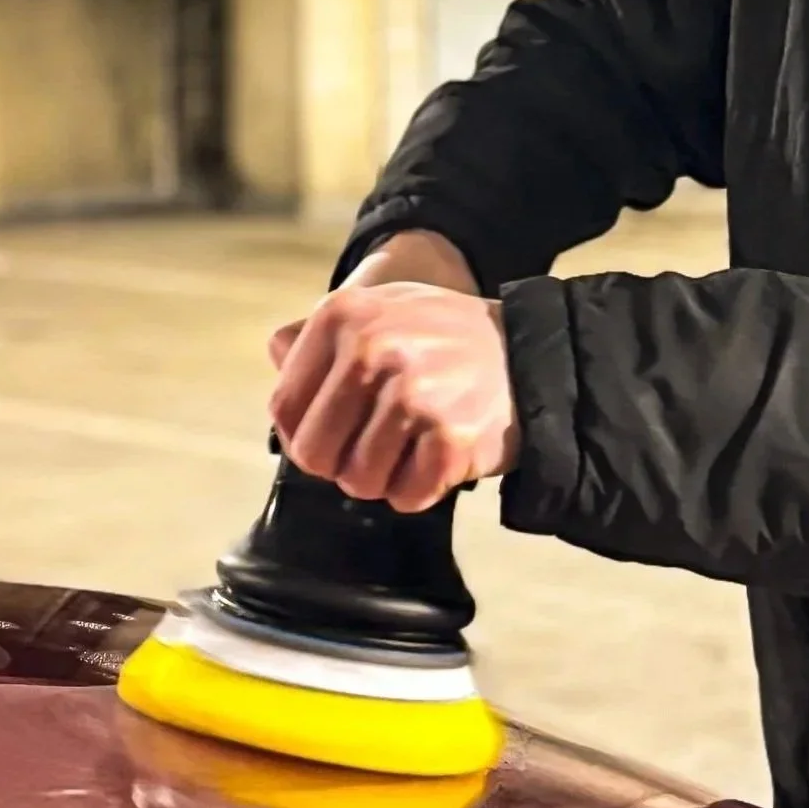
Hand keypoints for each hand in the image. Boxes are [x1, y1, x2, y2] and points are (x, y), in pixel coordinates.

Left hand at [267, 283, 518, 511]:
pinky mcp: (449, 438)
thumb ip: (319, 334)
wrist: (532, 352)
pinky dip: (420, 490)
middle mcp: (374, 350)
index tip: (331, 437)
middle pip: (314, 453)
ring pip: (358, 481)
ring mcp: (413, 396)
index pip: (286, 407)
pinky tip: (437, 460)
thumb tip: (277, 355)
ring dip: (384, 479)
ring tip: (411, 450)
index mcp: (344, 316)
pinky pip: (406, 496)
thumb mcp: (381, 311)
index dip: (303, 435)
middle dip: (340, 464)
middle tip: (373, 450)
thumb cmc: (445, 339)